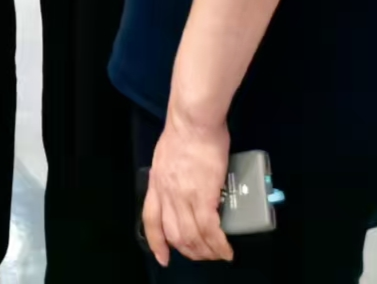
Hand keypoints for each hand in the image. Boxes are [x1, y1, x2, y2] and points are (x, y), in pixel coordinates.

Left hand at [142, 114, 232, 266]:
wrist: (193, 118)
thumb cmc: (185, 129)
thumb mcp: (166, 156)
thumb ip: (171, 173)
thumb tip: (183, 183)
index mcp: (157, 182)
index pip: (151, 219)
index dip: (156, 242)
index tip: (163, 256)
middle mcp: (166, 193)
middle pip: (173, 234)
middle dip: (188, 250)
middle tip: (202, 255)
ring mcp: (183, 195)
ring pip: (192, 236)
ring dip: (206, 251)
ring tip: (217, 254)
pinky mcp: (203, 195)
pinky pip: (210, 230)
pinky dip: (219, 244)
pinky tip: (226, 250)